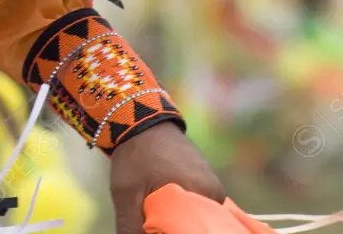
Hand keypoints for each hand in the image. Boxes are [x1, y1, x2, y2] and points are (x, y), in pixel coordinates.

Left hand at [110, 121, 225, 233]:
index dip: (175, 231)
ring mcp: (212, 185)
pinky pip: (197, 204)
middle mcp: (215, 192)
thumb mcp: (127, 193)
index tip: (157, 227)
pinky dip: (182, 210)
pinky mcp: (205, 180)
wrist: (139, 120)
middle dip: (176, 227)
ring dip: (178, 220)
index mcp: (203, 194)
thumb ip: (130, 226)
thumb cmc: (135, 155)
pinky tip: (164, 207)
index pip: (198, 229)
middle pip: (198, 225)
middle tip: (153, 220)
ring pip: (197, 215)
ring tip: (157, 214)